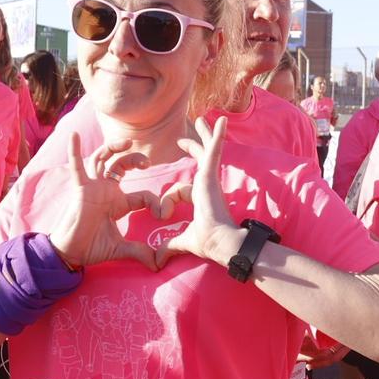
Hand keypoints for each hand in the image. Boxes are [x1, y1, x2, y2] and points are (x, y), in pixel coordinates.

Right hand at [46, 134, 167, 270]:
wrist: (70, 253)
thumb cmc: (91, 247)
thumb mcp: (120, 249)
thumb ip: (138, 252)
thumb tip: (157, 265)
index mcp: (117, 202)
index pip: (141, 194)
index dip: (154, 201)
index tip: (162, 213)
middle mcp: (105, 190)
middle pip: (121, 166)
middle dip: (134, 159)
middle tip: (147, 162)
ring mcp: (92, 187)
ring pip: (102, 159)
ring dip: (113, 148)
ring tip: (126, 142)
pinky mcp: (80, 189)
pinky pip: (77, 167)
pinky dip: (74, 151)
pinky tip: (74, 136)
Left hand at [157, 117, 245, 267]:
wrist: (222, 242)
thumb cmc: (208, 242)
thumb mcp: (183, 239)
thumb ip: (169, 246)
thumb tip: (156, 259)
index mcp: (201, 198)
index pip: (180, 191)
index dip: (167, 201)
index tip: (161, 213)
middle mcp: (207, 185)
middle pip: (202, 159)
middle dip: (196, 143)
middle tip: (196, 127)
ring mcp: (210, 179)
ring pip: (208, 150)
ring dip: (206, 134)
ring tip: (204, 118)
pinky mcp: (211, 175)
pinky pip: (214, 151)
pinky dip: (218, 136)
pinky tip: (221, 121)